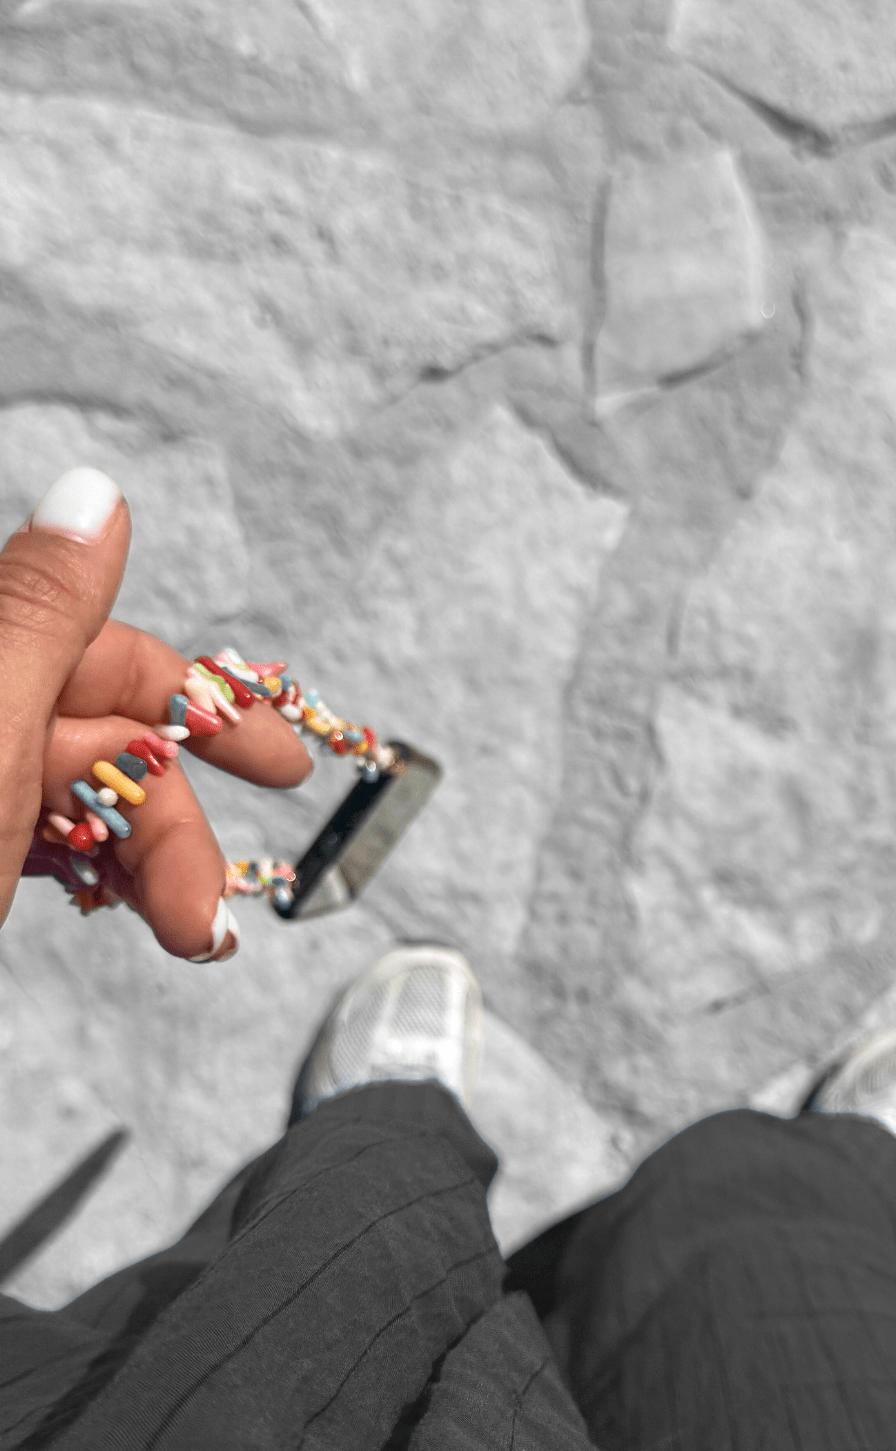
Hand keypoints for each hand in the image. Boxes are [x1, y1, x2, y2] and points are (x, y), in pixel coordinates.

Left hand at [2, 469, 313, 961]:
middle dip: (170, 819)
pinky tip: (130, 917)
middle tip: (207, 908)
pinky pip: (41, 846)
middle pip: (97, 737)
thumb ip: (37, 612)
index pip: (98, 651)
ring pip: (77, 799)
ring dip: (147, 864)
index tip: (282, 761)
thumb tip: (95, 493)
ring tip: (187, 936)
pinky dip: (97, 880)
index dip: (200, 700)